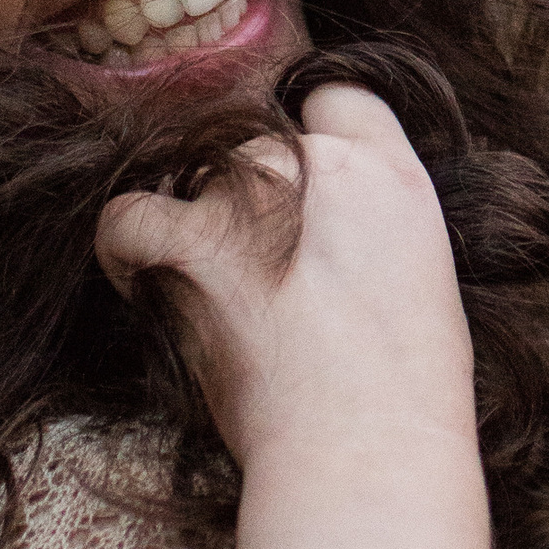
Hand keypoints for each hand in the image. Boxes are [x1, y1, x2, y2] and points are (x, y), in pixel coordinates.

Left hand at [97, 85, 476, 466]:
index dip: (309, 137)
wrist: (364, 449)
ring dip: (196, 227)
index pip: (336, 99)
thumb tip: (328, 242)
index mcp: (392, 175)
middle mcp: (320, 165)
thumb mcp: (423, 283)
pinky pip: (128, 215)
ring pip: (195, 177)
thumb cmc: (402, 397)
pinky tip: (140, 280)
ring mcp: (250, 196)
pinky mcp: (189, 242)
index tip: (297, 190)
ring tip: (212, 296)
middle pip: (258, 145)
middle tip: (257, 274)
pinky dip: (125, 249)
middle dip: (250, 200)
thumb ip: (373, 232)